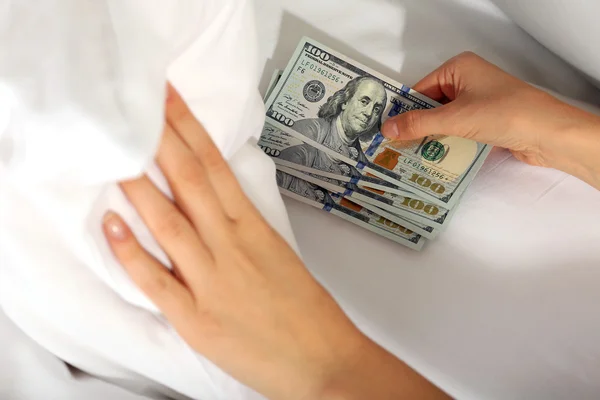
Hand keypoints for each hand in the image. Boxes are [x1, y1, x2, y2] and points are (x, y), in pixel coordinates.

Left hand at [102, 85, 447, 399]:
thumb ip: (244, 228)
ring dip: (137, 185)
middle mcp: (231, 247)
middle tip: (137, 106)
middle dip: (162, 138)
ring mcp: (212, 283)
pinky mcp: (197, 320)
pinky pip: (156, 281)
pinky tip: (110, 225)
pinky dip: (131, 253)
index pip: (215, 167)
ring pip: (168, 222)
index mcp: (254, 229)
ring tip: (113, 153)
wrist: (324, 363)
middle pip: (190, 182)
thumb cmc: (308, 313)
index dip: (189, 129)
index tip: (169, 101)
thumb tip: (215, 204)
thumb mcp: (278, 254)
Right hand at [382, 52, 599, 188]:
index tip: (385, 132)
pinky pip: (458, 130)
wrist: (548, 134)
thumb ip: (419, 123)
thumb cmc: (504, 114)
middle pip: (431, 106)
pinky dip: (447, 143)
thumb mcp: (455, 118)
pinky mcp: (486, 121)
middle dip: (416, 127)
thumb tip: (385, 129)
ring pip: (444, 120)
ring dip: (431, 138)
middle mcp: (468, 81)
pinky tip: (432, 160)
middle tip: (392, 149)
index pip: (420, 89)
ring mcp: (478, 101)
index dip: (403, 111)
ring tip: (407, 158)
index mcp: (459, 68)